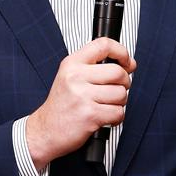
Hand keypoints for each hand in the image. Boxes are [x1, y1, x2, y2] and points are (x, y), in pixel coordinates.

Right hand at [25, 37, 136, 169]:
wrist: (45, 130)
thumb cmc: (62, 104)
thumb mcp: (70, 75)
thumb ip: (95, 66)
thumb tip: (129, 63)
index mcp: (72, 63)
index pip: (103, 44)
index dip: (122, 52)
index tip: (127, 62)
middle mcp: (76, 76)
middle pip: (118, 72)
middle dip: (124, 83)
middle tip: (116, 89)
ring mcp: (82, 96)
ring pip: (121, 93)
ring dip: (120, 102)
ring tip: (107, 105)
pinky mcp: (90, 115)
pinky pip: (118, 112)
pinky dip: (116, 117)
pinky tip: (105, 117)